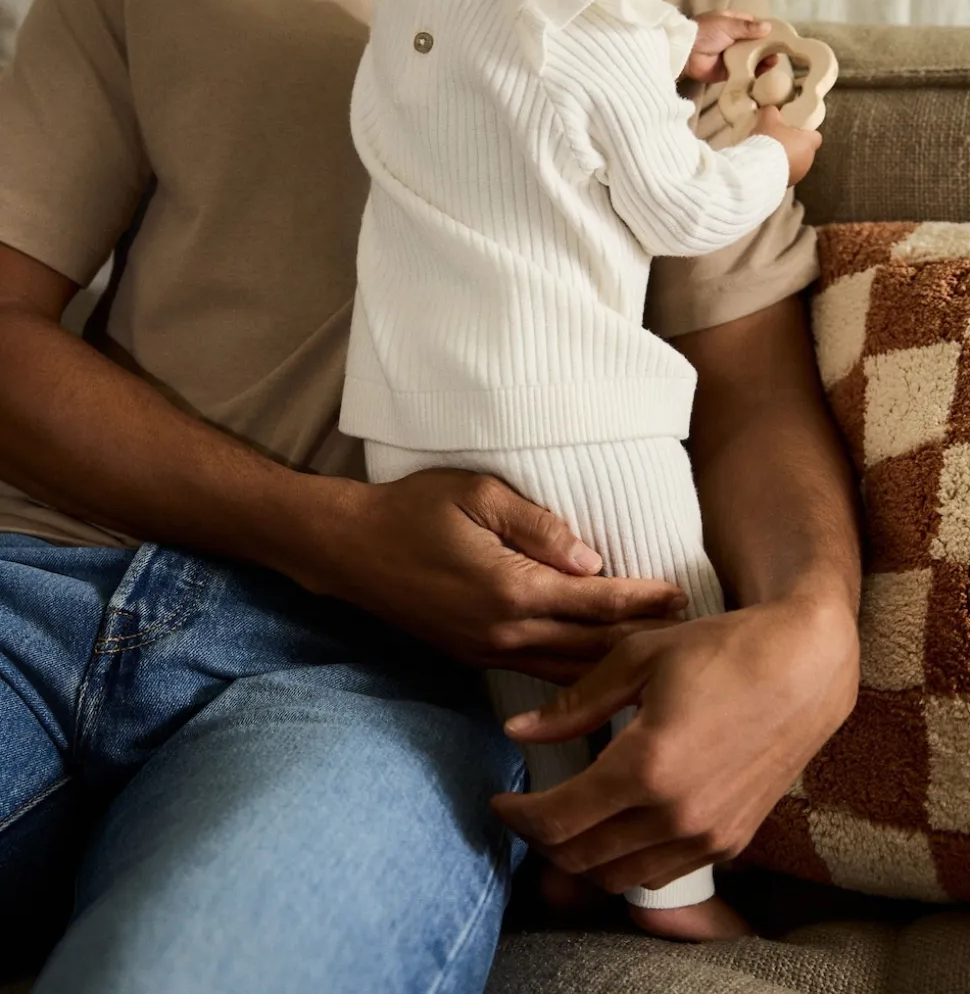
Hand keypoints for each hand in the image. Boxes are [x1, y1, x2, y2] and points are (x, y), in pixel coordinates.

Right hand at [283, 469, 687, 681]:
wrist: (351, 550)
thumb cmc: (412, 510)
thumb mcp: (477, 494)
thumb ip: (537, 525)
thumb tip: (590, 559)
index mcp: (511, 588)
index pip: (595, 602)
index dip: (643, 599)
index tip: (681, 596)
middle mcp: (504, 631)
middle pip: (591, 646)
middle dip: (642, 639)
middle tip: (687, 633)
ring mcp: (488, 651)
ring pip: (569, 672)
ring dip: (614, 664)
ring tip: (656, 655)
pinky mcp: (474, 657)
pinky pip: (539, 674)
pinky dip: (577, 675)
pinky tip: (600, 671)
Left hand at [492, 597, 858, 891]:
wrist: (805, 666)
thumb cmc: (721, 649)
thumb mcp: (638, 658)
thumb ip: (575, 702)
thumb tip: (517, 730)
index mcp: (646, 766)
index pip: (559, 820)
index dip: (517, 816)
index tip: (499, 798)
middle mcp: (676, 813)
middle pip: (581, 858)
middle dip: (539, 840)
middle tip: (521, 811)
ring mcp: (708, 835)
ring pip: (619, 877)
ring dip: (578, 860)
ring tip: (559, 822)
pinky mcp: (730, 841)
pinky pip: (660, 874)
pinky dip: (623, 864)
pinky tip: (610, 830)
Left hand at [684, 12, 773, 83]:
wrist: (685, 52)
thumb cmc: (705, 32)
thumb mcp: (727, 25)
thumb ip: (747, 27)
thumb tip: (768, 27)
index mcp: (736, 24)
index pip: (757, 27)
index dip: (770, 32)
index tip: (783, 38)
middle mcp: (737, 40)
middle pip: (758, 45)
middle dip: (769, 49)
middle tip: (780, 54)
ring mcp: (733, 57)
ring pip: (753, 60)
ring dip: (763, 62)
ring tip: (773, 64)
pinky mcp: (729, 72)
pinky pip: (745, 73)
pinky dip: (754, 75)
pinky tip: (764, 76)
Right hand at [753, 105, 821, 186]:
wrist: (759, 169)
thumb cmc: (769, 142)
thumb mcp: (768, 120)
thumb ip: (772, 112)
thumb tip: (770, 109)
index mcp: (808, 143)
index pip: (815, 137)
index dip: (805, 134)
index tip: (793, 131)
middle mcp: (808, 160)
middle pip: (804, 151)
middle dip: (793, 147)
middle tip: (777, 142)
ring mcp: (799, 174)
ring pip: (795, 164)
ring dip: (785, 161)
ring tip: (768, 156)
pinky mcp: (788, 185)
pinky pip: (785, 175)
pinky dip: (778, 172)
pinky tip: (765, 168)